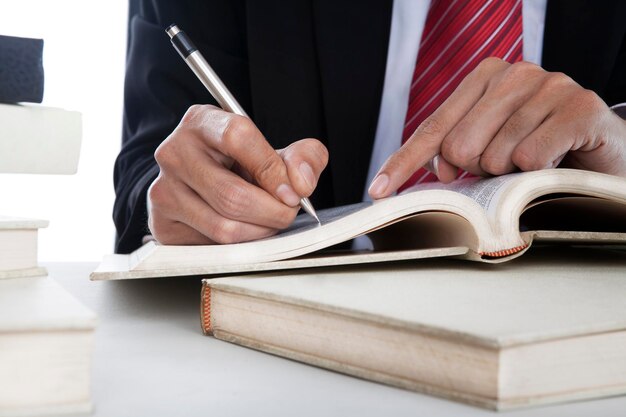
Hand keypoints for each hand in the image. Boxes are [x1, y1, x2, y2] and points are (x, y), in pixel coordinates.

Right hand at [148, 104, 327, 244]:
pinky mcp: (162, 224)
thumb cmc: (238, 163)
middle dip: (273, 211)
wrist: (197, 179)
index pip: (238, 138)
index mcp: (203, 122)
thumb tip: (301, 183)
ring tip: (269, 220)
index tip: (293, 192)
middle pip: (232, 195)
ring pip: (224, 227)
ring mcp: (164, 190)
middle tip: (288, 212)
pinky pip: (211, 246)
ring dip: (259, 232)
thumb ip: (302, 157)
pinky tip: (245, 229)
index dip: (272, 170)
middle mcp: (174, 153)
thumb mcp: (272, 149)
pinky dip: (240, 245)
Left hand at [369, 58, 625, 198]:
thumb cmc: (544, 148)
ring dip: (513, 174)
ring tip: (535, 163)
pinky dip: (538, 172)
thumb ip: (459, 153)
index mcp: (484, 78)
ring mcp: (549, 85)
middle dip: (479, 171)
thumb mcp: (494, 147)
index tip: (379, 192)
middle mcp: (514, 74)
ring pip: (496, 156)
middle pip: (459, 147)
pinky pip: (532, 156)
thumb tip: (435, 171)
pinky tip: (555, 161)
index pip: (433, 128)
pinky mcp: (580, 106)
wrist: (606, 149)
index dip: (403, 163)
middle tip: (507, 168)